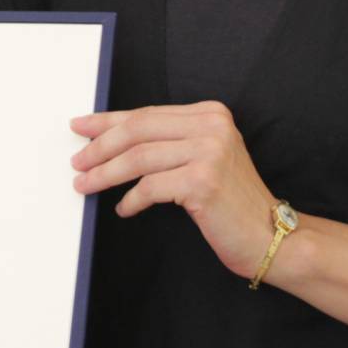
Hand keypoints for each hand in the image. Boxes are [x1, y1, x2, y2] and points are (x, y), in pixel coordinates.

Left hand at [71, 101, 278, 279]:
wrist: (270, 234)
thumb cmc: (231, 201)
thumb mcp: (203, 159)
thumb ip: (169, 143)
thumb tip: (111, 141)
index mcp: (211, 113)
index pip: (147, 114)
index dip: (108, 121)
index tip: (81, 127)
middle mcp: (212, 125)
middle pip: (138, 130)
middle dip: (100, 146)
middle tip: (77, 160)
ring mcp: (210, 151)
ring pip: (139, 157)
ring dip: (105, 173)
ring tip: (85, 184)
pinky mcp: (204, 180)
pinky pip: (151, 187)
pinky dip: (131, 199)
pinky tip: (124, 209)